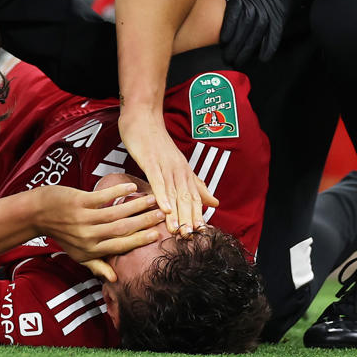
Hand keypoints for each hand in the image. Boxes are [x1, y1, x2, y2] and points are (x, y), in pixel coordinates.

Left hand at [34, 183, 165, 269]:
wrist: (37, 213)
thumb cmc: (60, 234)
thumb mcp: (77, 254)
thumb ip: (97, 265)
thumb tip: (115, 279)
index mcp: (91, 249)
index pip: (121, 245)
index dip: (141, 239)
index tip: (159, 233)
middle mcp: (89, 236)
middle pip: (123, 229)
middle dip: (145, 221)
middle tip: (163, 214)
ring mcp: (84, 219)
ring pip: (117, 213)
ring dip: (137, 205)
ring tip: (152, 200)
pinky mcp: (79, 202)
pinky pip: (103, 197)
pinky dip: (119, 192)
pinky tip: (131, 187)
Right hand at [118, 111, 217, 235]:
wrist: (142, 118)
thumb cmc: (155, 143)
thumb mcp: (176, 165)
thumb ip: (195, 184)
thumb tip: (214, 202)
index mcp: (185, 172)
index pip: (195, 198)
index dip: (198, 216)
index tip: (200, 234)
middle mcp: (179, 170)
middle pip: (186, 198)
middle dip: (188, 219)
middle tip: (189, 238)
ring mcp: (165, 165)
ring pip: (173, 193)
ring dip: (176, 213)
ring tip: (177, 231)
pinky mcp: (151, 161)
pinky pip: (157, 181)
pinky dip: (161, 195)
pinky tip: (164, 209)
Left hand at [220, 0, 305, 65]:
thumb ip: (222, 3)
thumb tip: (203, 16)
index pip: (234, 14)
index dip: (229, 29)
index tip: (223, 42)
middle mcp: (255, 4)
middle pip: (245, 27)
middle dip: (236, 45)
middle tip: (227, 59)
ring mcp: (268, 11)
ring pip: (258, 32)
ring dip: (248, 50)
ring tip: (239, 62)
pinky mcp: (279, 17)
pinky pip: (275, 33)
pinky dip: (270, 46)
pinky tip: (263, 58)